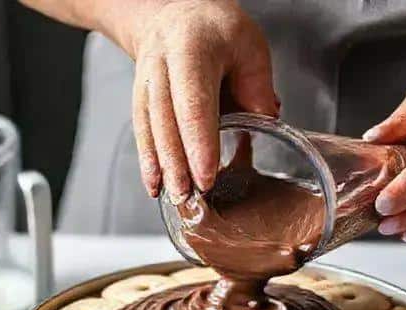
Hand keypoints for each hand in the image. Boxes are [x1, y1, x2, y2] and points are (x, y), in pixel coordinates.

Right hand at [114, 0, 277, 200]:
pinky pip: (141, 130)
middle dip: (176, 162)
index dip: (199, 141)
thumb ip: (257, 85)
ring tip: (172, 196)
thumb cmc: (215, 30)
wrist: (175, 13)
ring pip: (150, 127)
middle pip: (166, 119)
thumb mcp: (248, 45)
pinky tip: (154, 184)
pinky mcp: (139, 96)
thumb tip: (266, 122)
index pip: (194, 102)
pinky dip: (148, 160)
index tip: (206, 174)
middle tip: (189, 195)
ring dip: (159, 166)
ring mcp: (146, 80)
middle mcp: (162, 64)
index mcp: (192, 48)